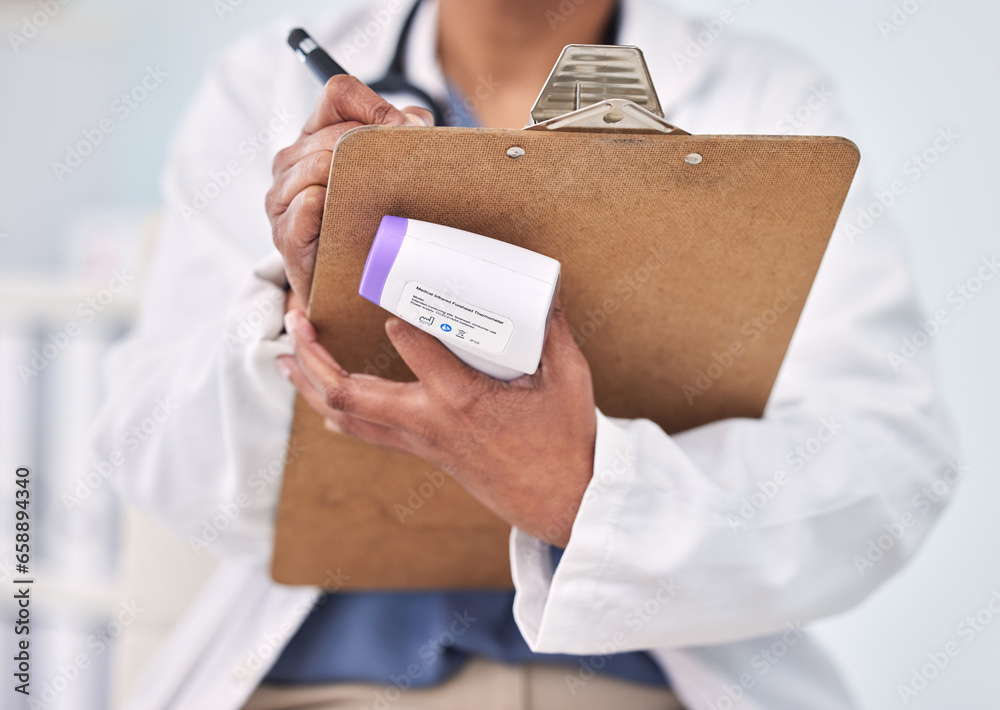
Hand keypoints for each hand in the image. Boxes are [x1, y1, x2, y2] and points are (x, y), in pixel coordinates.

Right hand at [266, 75, 432, 300]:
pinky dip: (330, 208)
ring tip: (373, 202)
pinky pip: (307, 203)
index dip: (375, 106)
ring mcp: (282, 198)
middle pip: (334, 132)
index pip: (339, 93)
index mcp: (316, 136)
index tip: (404, 130)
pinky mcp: (285, 234)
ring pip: (319, 164)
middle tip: (402, 175)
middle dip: (373, 150)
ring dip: (353, 181)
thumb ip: (402, 137)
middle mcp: (291, 162)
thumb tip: (414, 123)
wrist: (347, 286)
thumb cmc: (366, 225)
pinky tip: (345, 219)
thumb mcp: (388, 175)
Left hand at [275, 303, 597, 546]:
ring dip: (309, 386)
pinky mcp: (423, 453)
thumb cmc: (567, 439)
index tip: (383, 292)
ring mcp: (421, 441)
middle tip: (296, 318)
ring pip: (346, 417)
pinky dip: (336, 414)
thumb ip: (552, 329)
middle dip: (312, 356)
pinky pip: (365, 434)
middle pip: (348, 393)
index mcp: (463, 398)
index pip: (413, 346)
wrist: (564, 503)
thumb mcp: (569, 377)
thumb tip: (545, 288)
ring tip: (284, 356)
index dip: (394, 317)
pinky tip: (320, 402)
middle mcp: (429, 421)